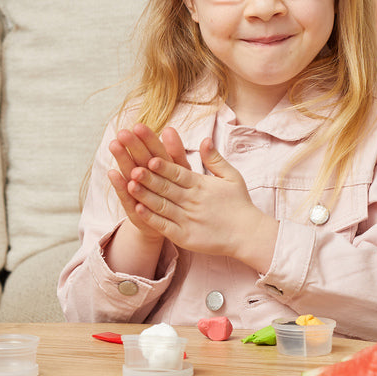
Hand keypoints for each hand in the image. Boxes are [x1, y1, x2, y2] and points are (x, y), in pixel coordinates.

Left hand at [117, 129, 274, 265]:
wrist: (248, 235)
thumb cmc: (239, 204)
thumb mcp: (231, 177)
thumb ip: (215, 159)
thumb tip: (205, 139)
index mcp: (201, 185)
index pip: (179, 173)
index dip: (164, 166)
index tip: (151, 157)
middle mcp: (192, 201)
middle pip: (166, 187)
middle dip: (148, 177)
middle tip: (132, 167)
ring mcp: (187, 219)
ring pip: (162, 205)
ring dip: (145, 195)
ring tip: (129, 184)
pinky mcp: (184, 236)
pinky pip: (164, 226)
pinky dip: (151, 218)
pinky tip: (138, 209)